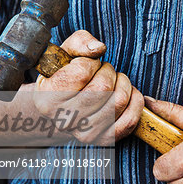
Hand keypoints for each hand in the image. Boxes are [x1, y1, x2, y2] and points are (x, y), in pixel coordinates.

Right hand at [34, 30, 143, 144]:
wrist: (66, 108)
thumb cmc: (67, 77)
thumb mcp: (65, 54)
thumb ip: (80, 42)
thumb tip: (98, 49)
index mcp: (47, 99)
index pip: (81, 72)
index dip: (90, 62)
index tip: (86, 65)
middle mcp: (64, 121)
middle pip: (103, 87)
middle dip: (108, 71)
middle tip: (102, 72)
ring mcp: (85, 134)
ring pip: (119, 101)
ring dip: (123, 84)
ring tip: (113, 82)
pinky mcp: (105, 140)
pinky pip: (131, 119)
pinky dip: (135, 101)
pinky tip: (126, 94)